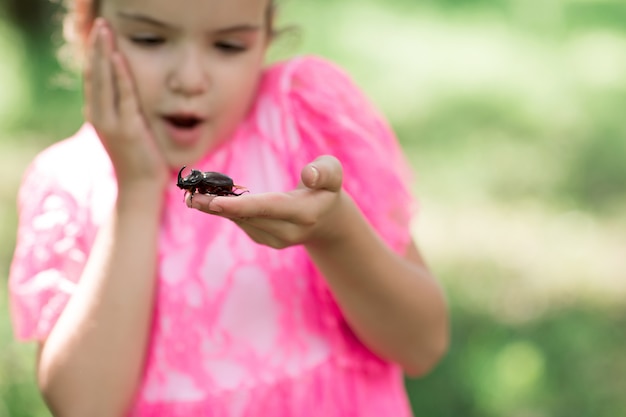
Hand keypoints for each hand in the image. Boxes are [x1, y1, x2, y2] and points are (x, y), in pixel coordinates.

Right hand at [85, 19, 167, 191]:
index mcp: (99, 115)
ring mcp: (111, 123)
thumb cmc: (139, 160)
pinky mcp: (127, 129)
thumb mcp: (127, 131)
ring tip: (105, 31)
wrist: (139, 187)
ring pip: (105, 81)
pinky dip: (121, 75)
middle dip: (97, 47)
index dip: (95, 55)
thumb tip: (129, 96)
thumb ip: (124, 112)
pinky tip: (119, 57)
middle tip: (100, 24)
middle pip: (95, 74)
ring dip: (104, 53)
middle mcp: (99, 116)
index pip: (94, 78)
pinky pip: (124, 96)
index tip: (100, 34)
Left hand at [187, 155, 349, 248]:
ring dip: (214, 208)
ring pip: (240, 220)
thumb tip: (308, 174)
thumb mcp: (333, 173)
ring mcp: (275, 240)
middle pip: (247, 216)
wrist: (327, 219)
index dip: (241, 205)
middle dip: (217, 205)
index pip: (269, 208)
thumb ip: (325, 171)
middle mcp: (288, 232)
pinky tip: (207, 198)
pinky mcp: (264, 239)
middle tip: (189, 194)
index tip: (214, 203)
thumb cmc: (326, 187)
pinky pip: (239, 222)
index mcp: (304, 214)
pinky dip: (223, 210)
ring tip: (191, 194)